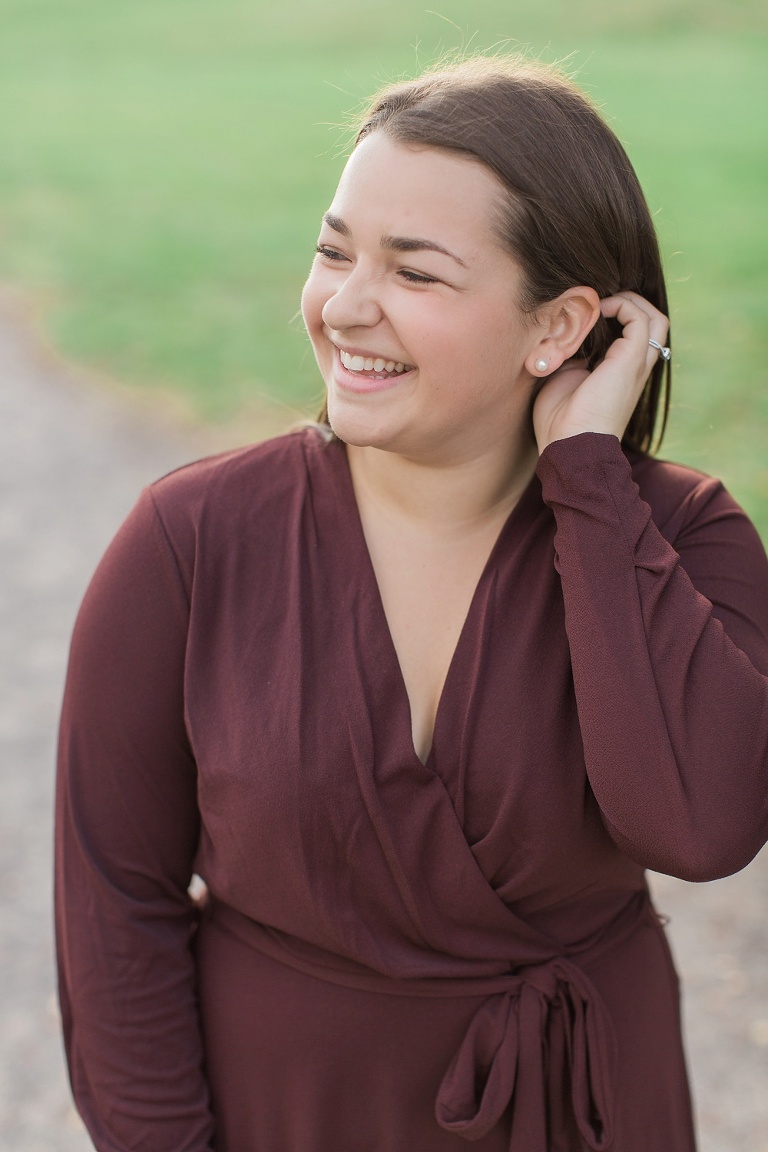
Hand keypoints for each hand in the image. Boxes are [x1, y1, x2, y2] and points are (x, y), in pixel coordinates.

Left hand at [532, 291, 668, 453]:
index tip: (588, 313)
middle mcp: (635, 369)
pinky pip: (640, 319)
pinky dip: (622, 306)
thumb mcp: (562, 381)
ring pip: (656, 320)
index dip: (618, 317)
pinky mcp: (630, 361)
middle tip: (601, 302)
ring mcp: (636, 365)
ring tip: (602, 302)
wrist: (570, 447)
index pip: (635, 338)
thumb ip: (569, 357)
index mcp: (621, 375)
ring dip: (631, 302)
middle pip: (655, 325)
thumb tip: (563, 336)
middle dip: (632, 304)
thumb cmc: (559, 424)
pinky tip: (599, 310)